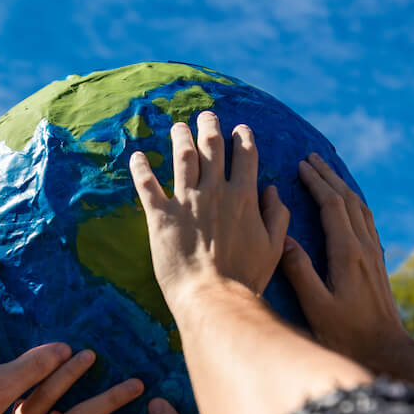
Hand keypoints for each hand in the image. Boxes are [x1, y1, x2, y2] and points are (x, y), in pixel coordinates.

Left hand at [129, 111, 289, 310]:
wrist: (212, 297)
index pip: (246, 156)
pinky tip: (137, 156)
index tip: (240, 129)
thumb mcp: (273, 248)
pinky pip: (148, 185)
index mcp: (244, 198)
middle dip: (209, 128)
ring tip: (177, 127)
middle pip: (212, 147)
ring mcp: (187, 201)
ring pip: (182, 157)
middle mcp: (215, 192)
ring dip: (179, 137)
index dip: (244, 138)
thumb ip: (277, 216)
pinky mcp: (161, 216)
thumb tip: (273, 191)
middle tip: (206, 117)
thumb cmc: (245, 279)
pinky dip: (141, 168)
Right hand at [280, 153, 408, 367]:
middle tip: (310, 158)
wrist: (386, 350)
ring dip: (342, 186)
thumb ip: (300, 272)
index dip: (316, 183)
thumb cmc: (347, 334)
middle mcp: (365, 247)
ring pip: (360, 208)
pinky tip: (347, 205)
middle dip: (328, 176)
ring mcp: (374, 254)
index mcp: (348, 253)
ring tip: (327, 172)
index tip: (300, 165)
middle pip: (347, 200)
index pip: (332, 206)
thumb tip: (284, 240)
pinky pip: (366, 221)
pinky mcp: (378, 263)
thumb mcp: (316, 307)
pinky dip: (353, 203)